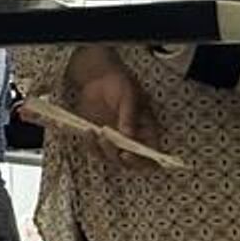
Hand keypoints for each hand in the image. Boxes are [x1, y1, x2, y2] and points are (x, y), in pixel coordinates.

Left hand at [62, 46, 163, 162]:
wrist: (98, 78)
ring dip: (103, 150)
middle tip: (108, 142)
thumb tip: (128, 135)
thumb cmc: (119, 83)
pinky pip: (95, 150)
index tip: (127, 155)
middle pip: (130, 162)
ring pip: (111, 158)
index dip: (143, 161)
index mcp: (146, 129)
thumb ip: (129, 116)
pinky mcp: (98, 139)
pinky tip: (88, 131)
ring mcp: (115, 140)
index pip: (151, 153)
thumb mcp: (128, 95)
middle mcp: (132, 139)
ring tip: (96, 133)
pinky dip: (91, 145)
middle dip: (119, 158)